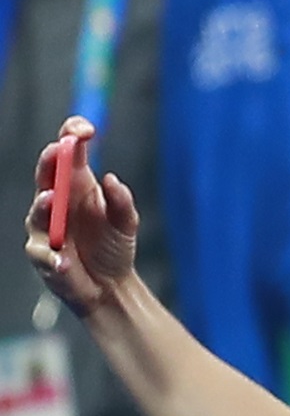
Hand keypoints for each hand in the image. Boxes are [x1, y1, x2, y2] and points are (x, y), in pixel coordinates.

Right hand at [24, 121, 135, 314]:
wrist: (110, 285)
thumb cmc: (112, 247)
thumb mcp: (126, 223)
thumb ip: (122, 203)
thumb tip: (112, 180)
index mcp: (76, 186)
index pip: (67, 154)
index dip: (71, 137)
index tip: (84, 130)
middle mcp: (56, 201)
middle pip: (45, 175)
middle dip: (49, 162)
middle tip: (56, 151)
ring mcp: (45, 227)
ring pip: (38, 212)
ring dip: (43, 205)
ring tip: (51, 199)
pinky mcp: (43, 255)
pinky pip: (43, 253)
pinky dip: (53, 257)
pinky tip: (64, 261)